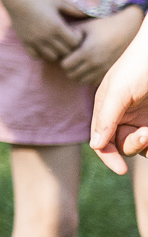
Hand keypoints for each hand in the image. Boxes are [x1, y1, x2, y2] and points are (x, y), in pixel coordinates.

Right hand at [0, 0, 84, 63]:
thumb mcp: (58, 0)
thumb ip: (74, 9)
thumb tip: (88, 15)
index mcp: (56, 26)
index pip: (74, 43)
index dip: (78, 39)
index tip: (75, 31)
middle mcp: (45, 37)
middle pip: (65, 52)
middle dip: (69, 47)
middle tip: (68, 38)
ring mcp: (34, 41)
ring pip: (52, 57)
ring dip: (57, 52)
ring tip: (56, 43)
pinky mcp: (24, 42)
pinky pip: (36, 56)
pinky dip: (42, 54)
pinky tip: (43, 45)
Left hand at [60, 5, 143, 83]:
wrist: (126, 29)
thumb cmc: (103, 26)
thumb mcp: (84, 26)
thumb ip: (68, 33)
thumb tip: (55, 39)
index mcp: (88, 52)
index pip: (65, 66)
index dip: (62, 59)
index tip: (65, 53)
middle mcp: (96, 63)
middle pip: (72, 75)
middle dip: (68, 68)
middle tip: (71, 58)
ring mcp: (104, 69)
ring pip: (82, 81)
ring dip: (77, 73)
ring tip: (79, 62)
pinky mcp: (110, 72)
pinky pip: (94, 82)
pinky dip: (88, 77)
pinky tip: (88, 66)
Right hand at [92, 20, 147, 172]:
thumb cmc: (138, 67)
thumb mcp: (118, 91)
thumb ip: (105, 118)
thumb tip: (95, 145)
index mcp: (107, 110)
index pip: (101, 140)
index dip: (108, 156)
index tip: (120, 169)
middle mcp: (123, 116)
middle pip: (123, 145)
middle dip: (134, 144)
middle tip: (147, 134)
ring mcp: (142, 118)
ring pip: (142, 145)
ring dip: (147, 144)